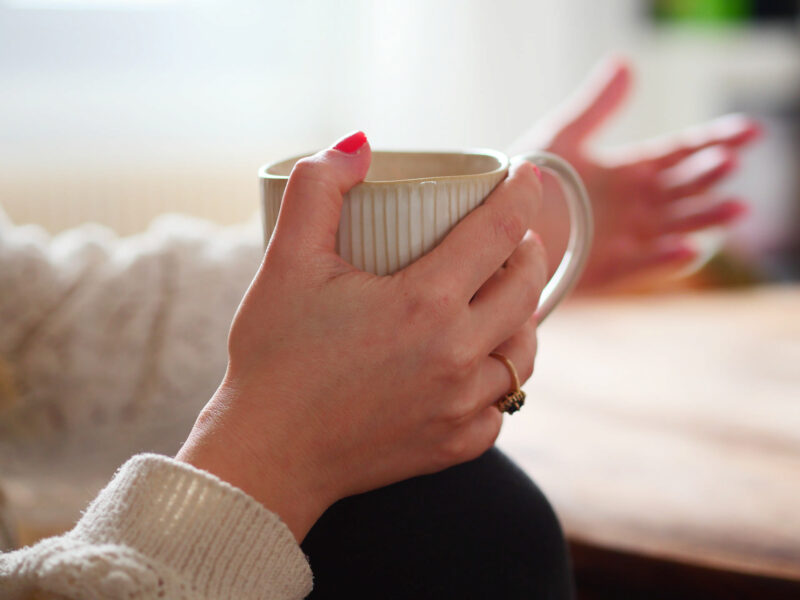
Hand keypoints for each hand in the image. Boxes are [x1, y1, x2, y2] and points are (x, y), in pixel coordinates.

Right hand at [176, 132, 546, 540]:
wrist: (267, 454)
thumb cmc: (274, 357)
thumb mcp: (285, 262)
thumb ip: (317, 189)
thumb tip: (357, 145)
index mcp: (424, 303)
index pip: (498, 230)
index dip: (520, 194)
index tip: (525, 176)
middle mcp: (457, 355)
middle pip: (526, 288)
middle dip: (528, 251)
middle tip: (512, 237)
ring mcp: (461, 406)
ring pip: (524, 350)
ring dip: (522, 315)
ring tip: (502, 299)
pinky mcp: (454, 445)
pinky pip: (502, 405)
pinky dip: (498, 378)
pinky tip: (478, 366)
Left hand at [509, 57, 759, 290]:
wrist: (489, 220)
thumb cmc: (525, 178)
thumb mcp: (562, 137)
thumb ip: (596, 108)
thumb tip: (627, 63)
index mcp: (627, 173)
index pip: (678, 155)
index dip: (713, 142)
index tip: (748, 132)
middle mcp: (630, 208)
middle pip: (680, 192)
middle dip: (707, 179)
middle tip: (728, 165)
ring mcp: (619, 240)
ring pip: (670, 229)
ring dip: (701, 220)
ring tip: (732, 209)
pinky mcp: (600, 272)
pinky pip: (635, 267)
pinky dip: (661, 261)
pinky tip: (688, 249)